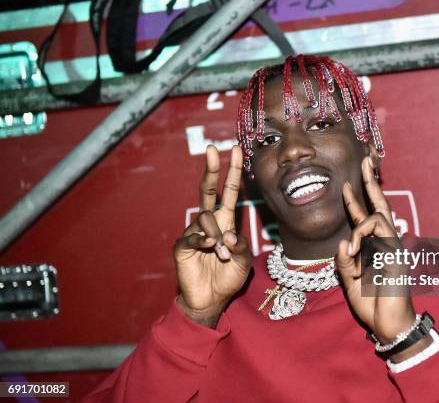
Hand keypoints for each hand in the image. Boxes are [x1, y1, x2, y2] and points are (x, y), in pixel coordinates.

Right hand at [173, 145, 252, 326]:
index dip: (232, 171)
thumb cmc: (227, 278)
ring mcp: (194, 233)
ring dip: (217, 235)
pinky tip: (210, 246)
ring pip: (205, 219)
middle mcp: (209, 223)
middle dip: (212, 170)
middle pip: (207, 191)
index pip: (228, 192)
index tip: (235, 150)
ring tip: (223, 254)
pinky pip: (191, 236)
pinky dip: (202, 239)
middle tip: (213, 150)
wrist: (211, 300)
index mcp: (225, 222)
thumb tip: (229, 236)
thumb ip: (241, 247)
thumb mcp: (243, 262)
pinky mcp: (183, 247)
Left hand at [335, 157, 430, 360]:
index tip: (348, 182)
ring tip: (353, 250)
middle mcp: (385, 243)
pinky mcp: (397, 254)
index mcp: (373, 247)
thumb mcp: (349, 280)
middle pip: (380, 205)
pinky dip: (362, 238)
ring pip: (378, 217)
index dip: (355, 200)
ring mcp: (393, 247)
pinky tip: (355, 251)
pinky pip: (379, 235)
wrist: (388, 323)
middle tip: (366, 161)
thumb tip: (343, 243)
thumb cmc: (370, 302)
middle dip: (372, 182)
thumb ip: (344, 261)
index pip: (365, 218)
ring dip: (360, 225)